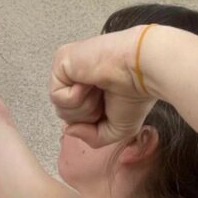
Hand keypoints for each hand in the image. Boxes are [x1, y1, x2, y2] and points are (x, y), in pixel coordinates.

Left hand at [49, 25, 157, 146]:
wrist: (141, 70)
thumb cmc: (135, 94)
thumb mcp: (117, 130)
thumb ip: (91, 137)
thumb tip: (68, 130)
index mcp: (90, 90)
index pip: (76, 118)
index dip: (90, 122)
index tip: (108, 109)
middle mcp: (77, 78)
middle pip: (66, 116)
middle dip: (88, 116)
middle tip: (105, 97)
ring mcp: (68, 69)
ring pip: (61, 109)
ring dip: (84, 107)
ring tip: (99, 89)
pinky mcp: (61, 60)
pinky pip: (56, 96)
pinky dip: (75, 97)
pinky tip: (90, 82)